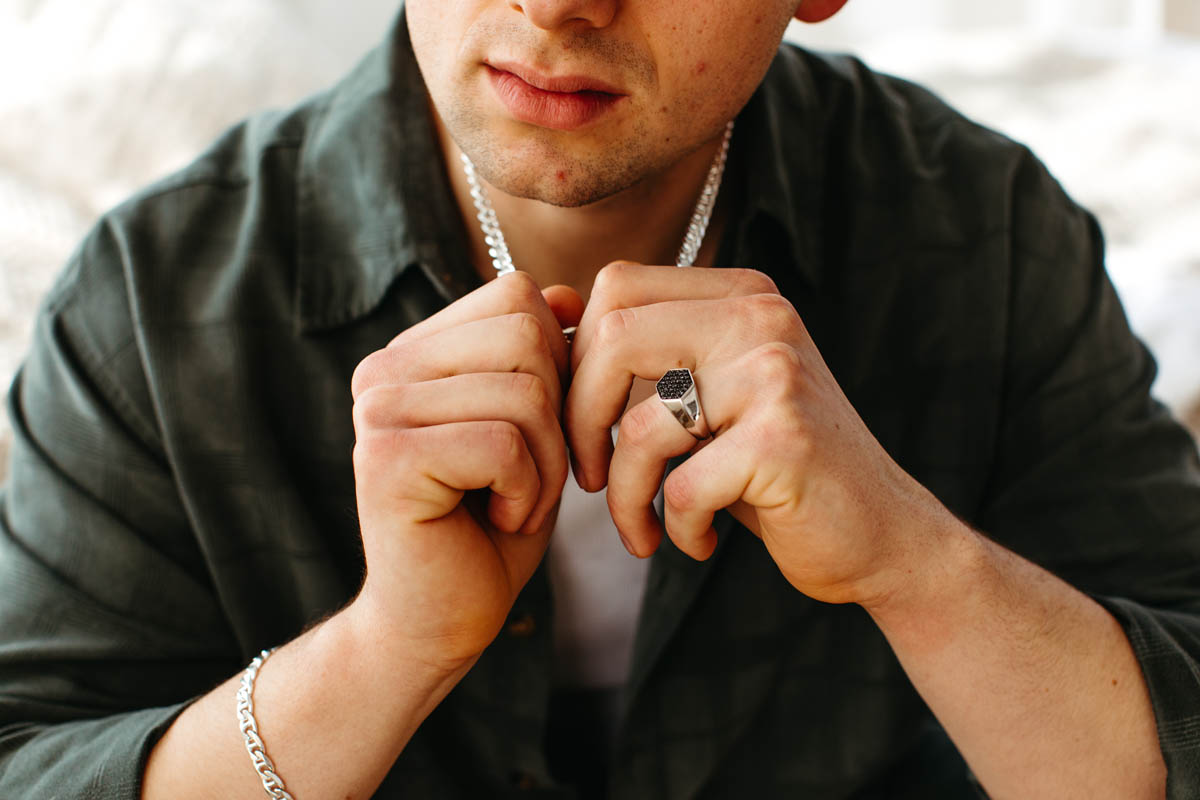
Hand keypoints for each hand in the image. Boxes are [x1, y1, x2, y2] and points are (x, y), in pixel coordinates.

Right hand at [349, 273, 582, 667]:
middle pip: (526, 335)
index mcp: (413, 352)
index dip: (559, 364)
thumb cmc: (490, 524)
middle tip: (532, 478)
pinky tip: (498, 519)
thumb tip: (568, 293)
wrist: (440, 620)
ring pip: (524, 392)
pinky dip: (527, 491)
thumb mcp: (532, 429)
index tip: (539, 433)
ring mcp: (377, 410)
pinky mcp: (387, 459)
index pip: (516, 295)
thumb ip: (540, 360)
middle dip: (558, 416)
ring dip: (546, 464)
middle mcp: (383, 369)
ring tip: (513, 502)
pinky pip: (504, 443)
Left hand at [566, 262, 951, 607]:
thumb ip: (652, 357)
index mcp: (740, 294)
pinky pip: (679, 487)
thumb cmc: (774, 469)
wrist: (880, 534)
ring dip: (625, 498)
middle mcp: (760, 317)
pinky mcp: (783, 439)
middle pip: (613, 339)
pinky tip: (695, 542)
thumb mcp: (715, 394)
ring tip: (643, 531)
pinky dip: (674, 528)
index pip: (616, 289)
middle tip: (591, 477)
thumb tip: (550, 335)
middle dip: (580, 421)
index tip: (584, 423)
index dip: (578, 361)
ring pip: (639, 428)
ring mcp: (775, 374)